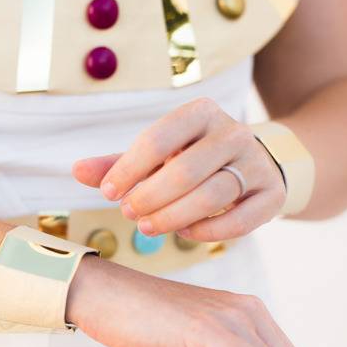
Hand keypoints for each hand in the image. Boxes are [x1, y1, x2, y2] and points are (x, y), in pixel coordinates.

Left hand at [72, 97, 285, 242]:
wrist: (252, 167)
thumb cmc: (191, 161)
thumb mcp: (156, 156)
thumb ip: (119, 164)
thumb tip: (76, 170)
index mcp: (200, 113)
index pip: (159, 137)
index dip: (130, 168)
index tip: (109, 192)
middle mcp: (232, 132)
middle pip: (186, 170)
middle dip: (151, 196)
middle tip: (129, 214)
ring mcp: (255, 163)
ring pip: (213, 195)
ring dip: (174, 216)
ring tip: (148, 227)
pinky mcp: (271, 194)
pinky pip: (241, 219)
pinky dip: (209, 231)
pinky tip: (185, 234)